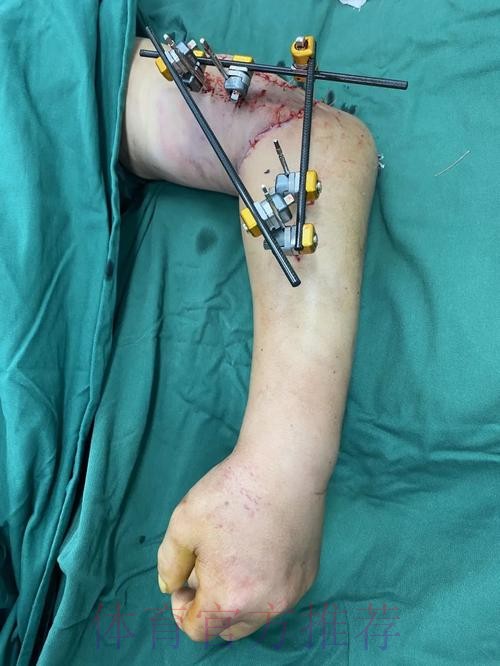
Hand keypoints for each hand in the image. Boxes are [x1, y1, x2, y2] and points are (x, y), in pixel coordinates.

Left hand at [157, 447, 324, 640]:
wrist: (284, 467)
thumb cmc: (230, 493)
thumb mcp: (183, 523)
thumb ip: (170, 563)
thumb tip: (171, 586)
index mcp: (228, 599)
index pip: (197, 629)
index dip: (182, 606)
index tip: (186, 575)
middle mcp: (264, 606)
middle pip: (228, 627)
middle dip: (211, 602)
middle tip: (210, 561)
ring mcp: (291, 593)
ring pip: (256, 613)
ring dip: (239, 595)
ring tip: (236, 552)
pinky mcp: (308, 576)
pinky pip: (278, 593)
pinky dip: (265, 581)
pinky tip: (262, 544)